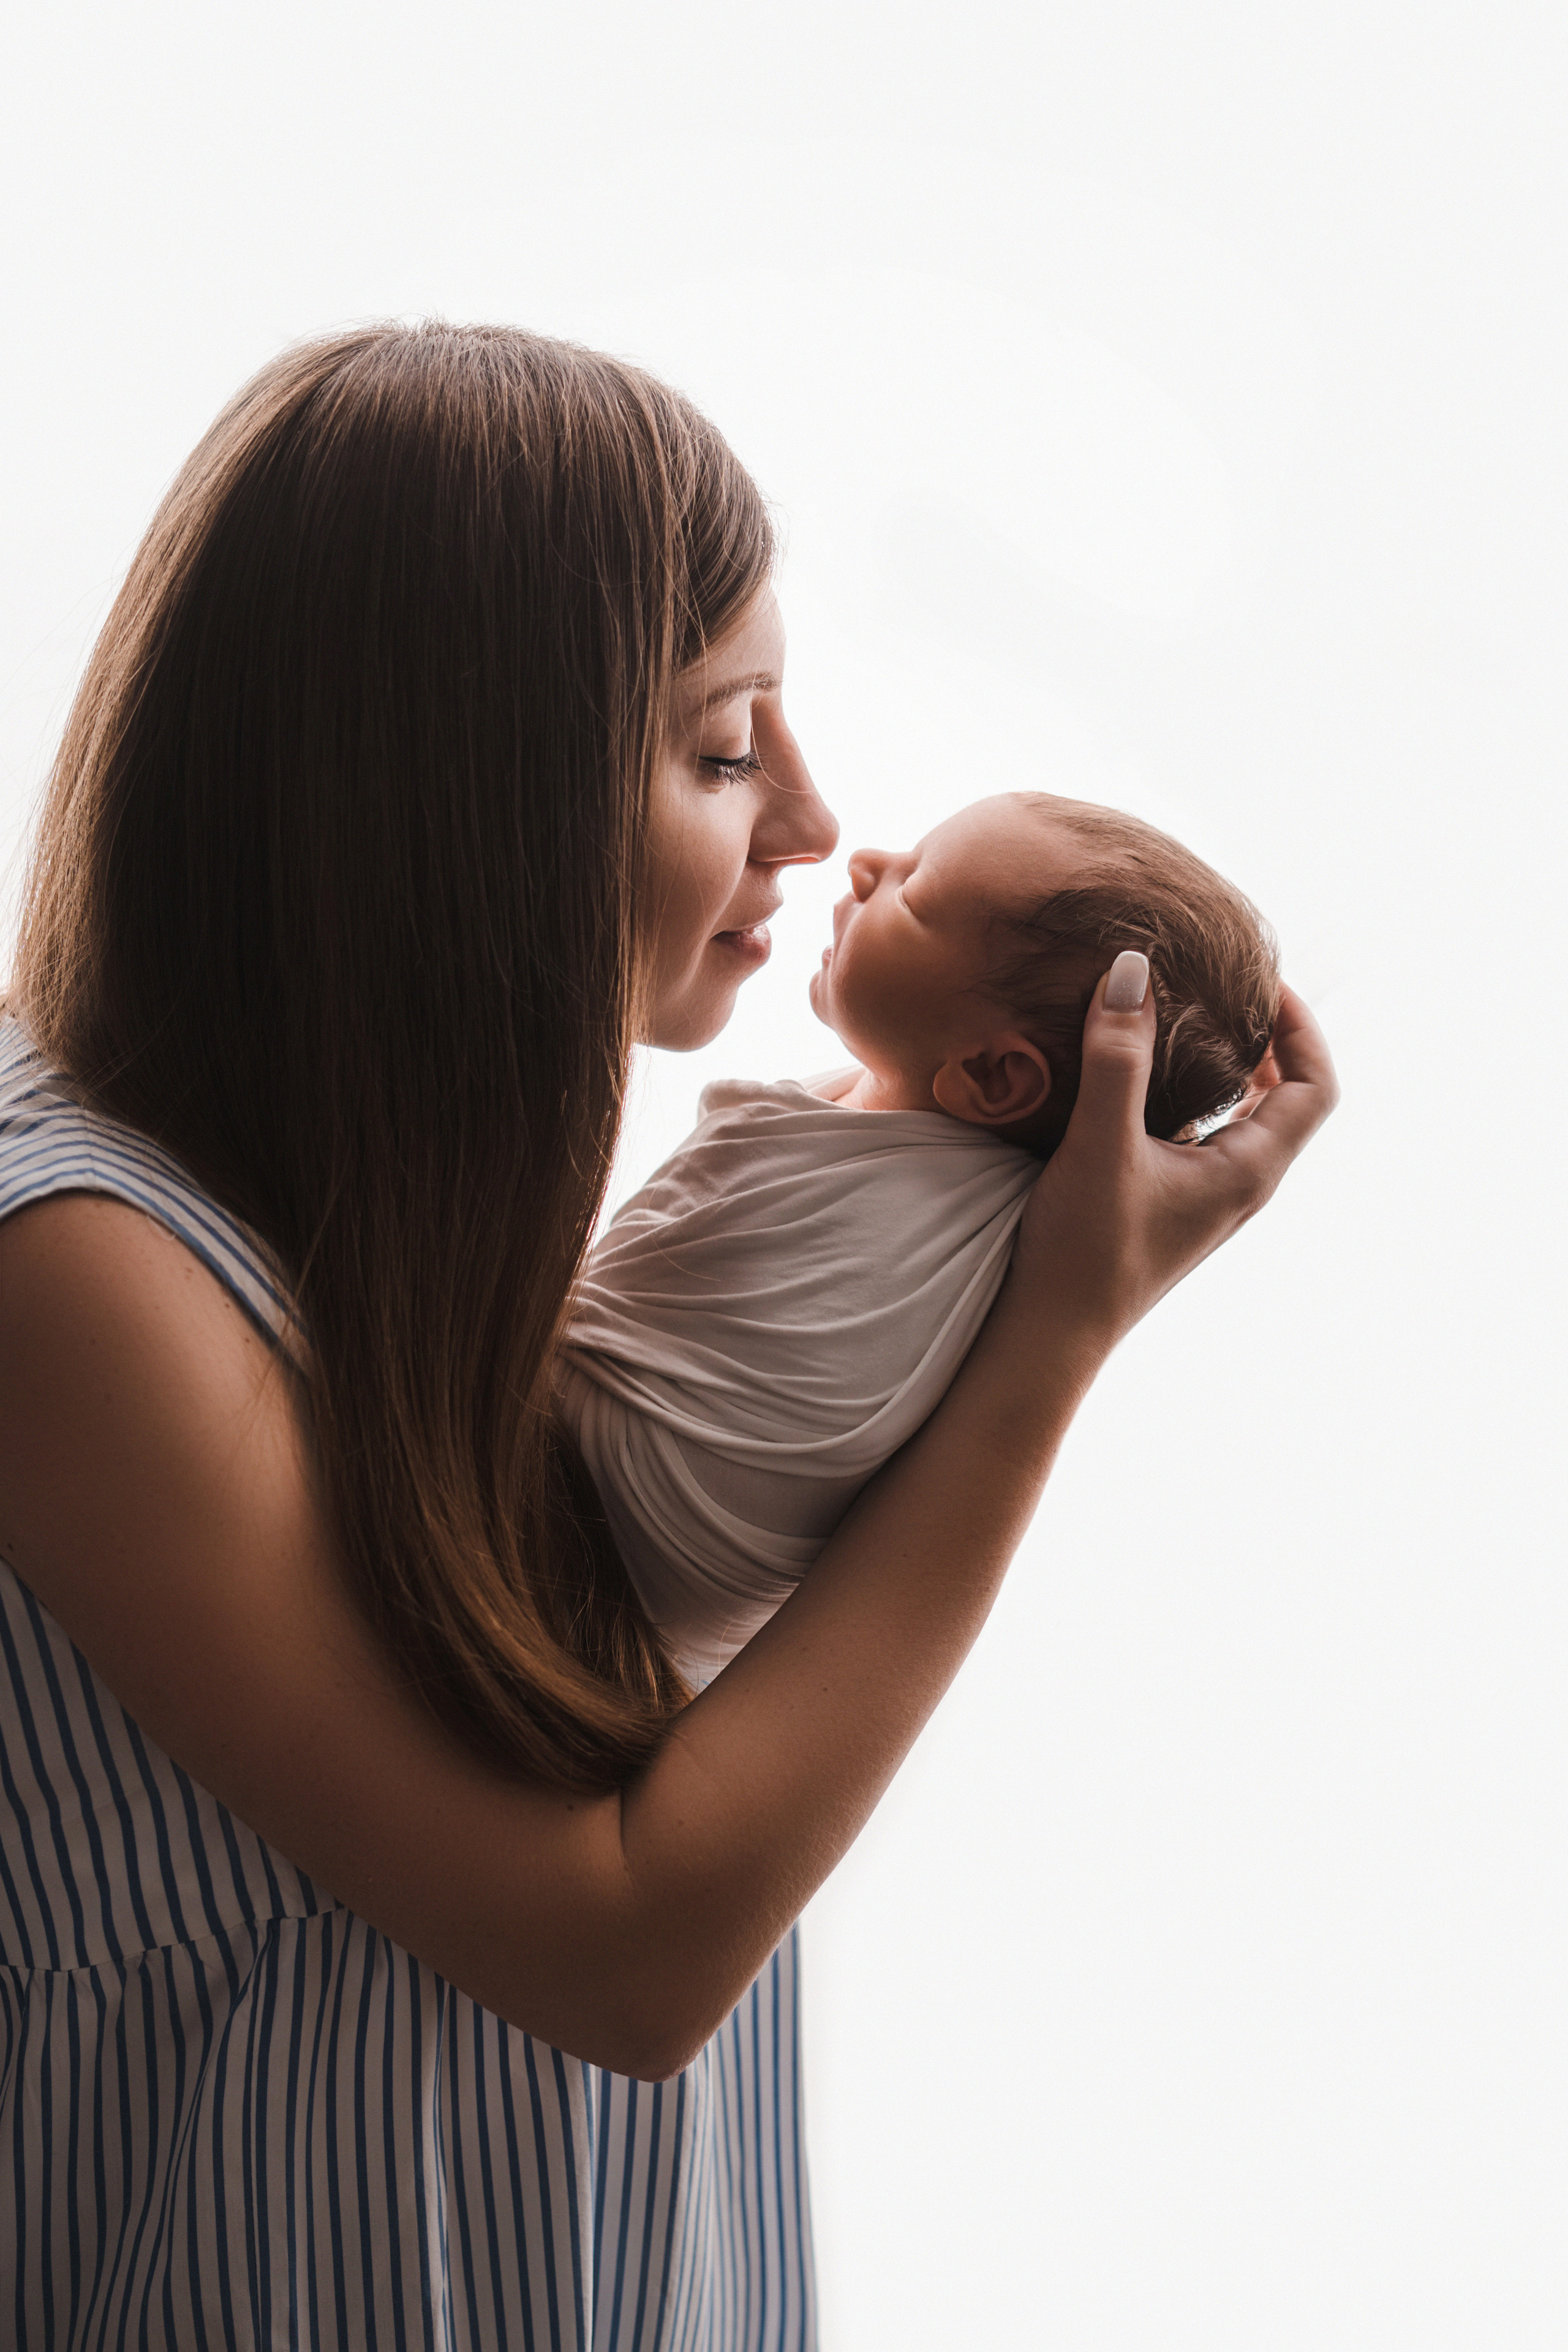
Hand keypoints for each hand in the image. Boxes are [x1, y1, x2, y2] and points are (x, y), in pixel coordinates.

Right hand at [1012, 957, 1338, 1348]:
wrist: (1048, 1336)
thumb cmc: (1084, 1254)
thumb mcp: (1100, 1146)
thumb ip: (1116, 1058)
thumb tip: (1133, 969)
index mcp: (1249, 1171)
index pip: (1315, 1085)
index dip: (1302, 1026)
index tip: (1261, 980)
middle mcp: (1240, 1184)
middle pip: (1286, 1097)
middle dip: (1266, 1037)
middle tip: (1224, 988)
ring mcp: (1207, 1197)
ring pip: (1241, 1116)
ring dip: (1226, 1065)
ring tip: (1184, 1018)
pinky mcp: (1170, 1203)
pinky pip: (1201, 1134)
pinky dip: (1189, 1094)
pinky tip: (1137, 1077)